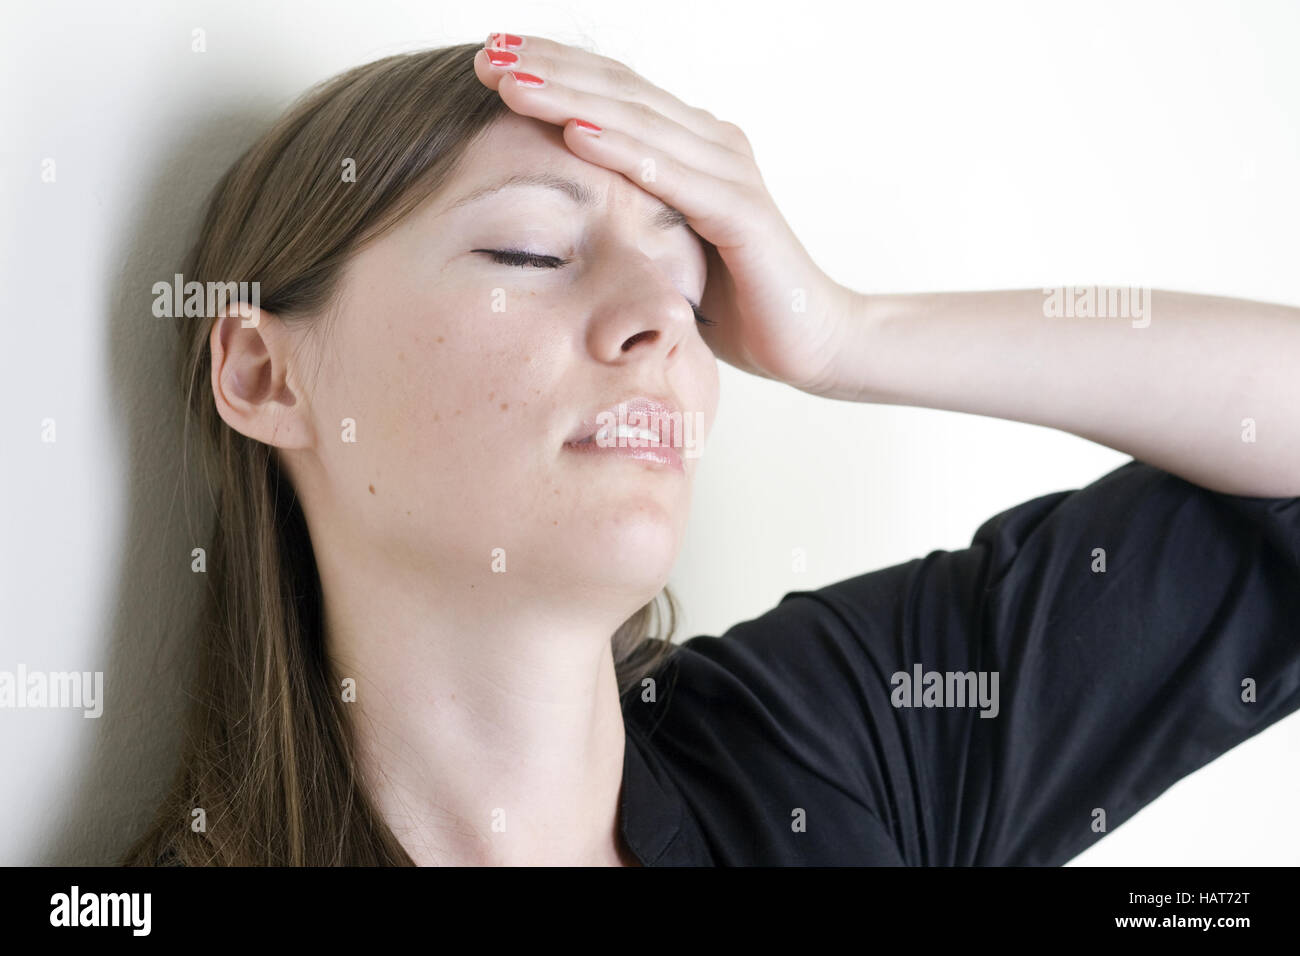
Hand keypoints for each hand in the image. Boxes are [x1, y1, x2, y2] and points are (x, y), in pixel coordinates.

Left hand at [473, 34, 852, 394]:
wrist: (809, 341)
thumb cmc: (733, 302)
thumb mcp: (663, 248)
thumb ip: (625, 216)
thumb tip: (557, 214)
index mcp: (691, 146)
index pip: (612, 92)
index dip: (554, 69)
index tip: (492, 58)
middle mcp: (712, 144)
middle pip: (620, 91)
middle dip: (551, 69)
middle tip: (488, 54)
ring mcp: (731, 172)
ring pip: (639, 123)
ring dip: (571, 98)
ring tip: (513, 82)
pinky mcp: (742, 214)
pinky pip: (673, 177)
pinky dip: (623, 153)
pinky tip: (575, 133)